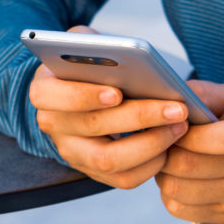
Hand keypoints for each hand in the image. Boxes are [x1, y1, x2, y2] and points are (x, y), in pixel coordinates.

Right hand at [29, 26, 189, 188]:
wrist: (84, 91)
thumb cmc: (88, 64)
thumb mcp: (84, 44)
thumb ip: (94, 44)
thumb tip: (121, 53)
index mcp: (44, 89)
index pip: (50, 96)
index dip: (82, 96)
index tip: (117, 92)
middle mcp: (52, 124)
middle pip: (92, 126)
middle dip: (140, 117)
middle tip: (177, 108)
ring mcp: (71, 152)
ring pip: (108, 160)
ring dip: (150, 144)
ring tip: (179, 126)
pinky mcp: (93, 171)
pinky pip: (123, 179)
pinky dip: (151, 165)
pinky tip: (171, 144)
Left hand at [156, 81, 223, 223]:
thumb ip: (200, 94)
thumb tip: (167, 101)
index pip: (206, 139)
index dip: (180, 131)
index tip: (174, 125)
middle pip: (185, 165)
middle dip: (165, 151)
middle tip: (162, 141)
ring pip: (177, 190)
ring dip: (163, 173)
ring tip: (170, 158)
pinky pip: (180, 210)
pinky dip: (170, 194)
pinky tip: (179, 178)